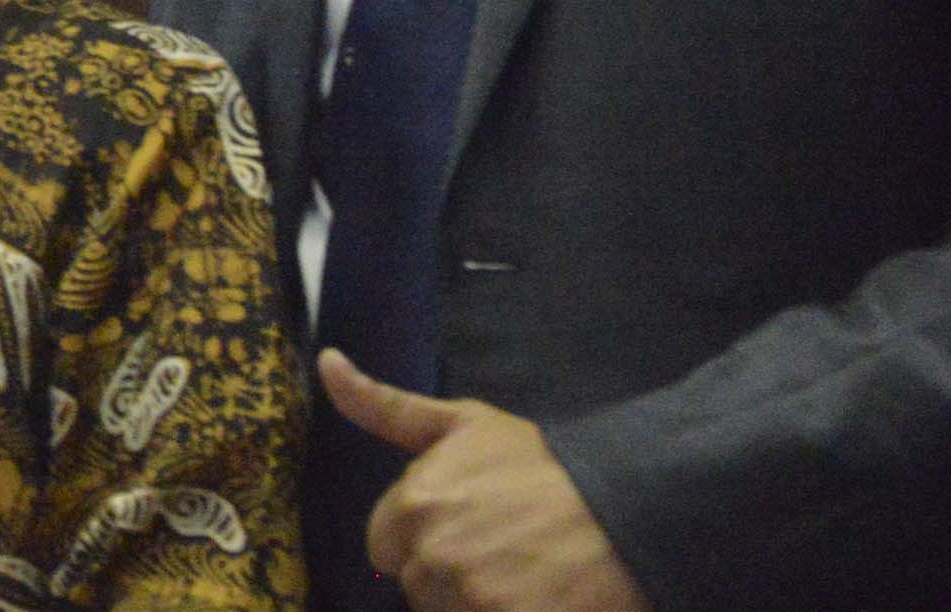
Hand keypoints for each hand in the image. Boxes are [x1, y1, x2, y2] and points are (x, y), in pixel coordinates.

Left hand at [324, 349, 649, 611]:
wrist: (625, 507)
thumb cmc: (541, 465)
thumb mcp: (462, 423)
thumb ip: (384, 405)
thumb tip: (326, 363)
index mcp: (411, 506)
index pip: (384, 546)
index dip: (421, 538)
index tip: (466, 525)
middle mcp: (431, 556)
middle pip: (416, 586)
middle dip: (449, 575)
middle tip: (502, 551)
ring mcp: (469, 598)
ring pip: (446, 611)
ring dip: (476, 601)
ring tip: (522, 576)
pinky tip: (533, 598)